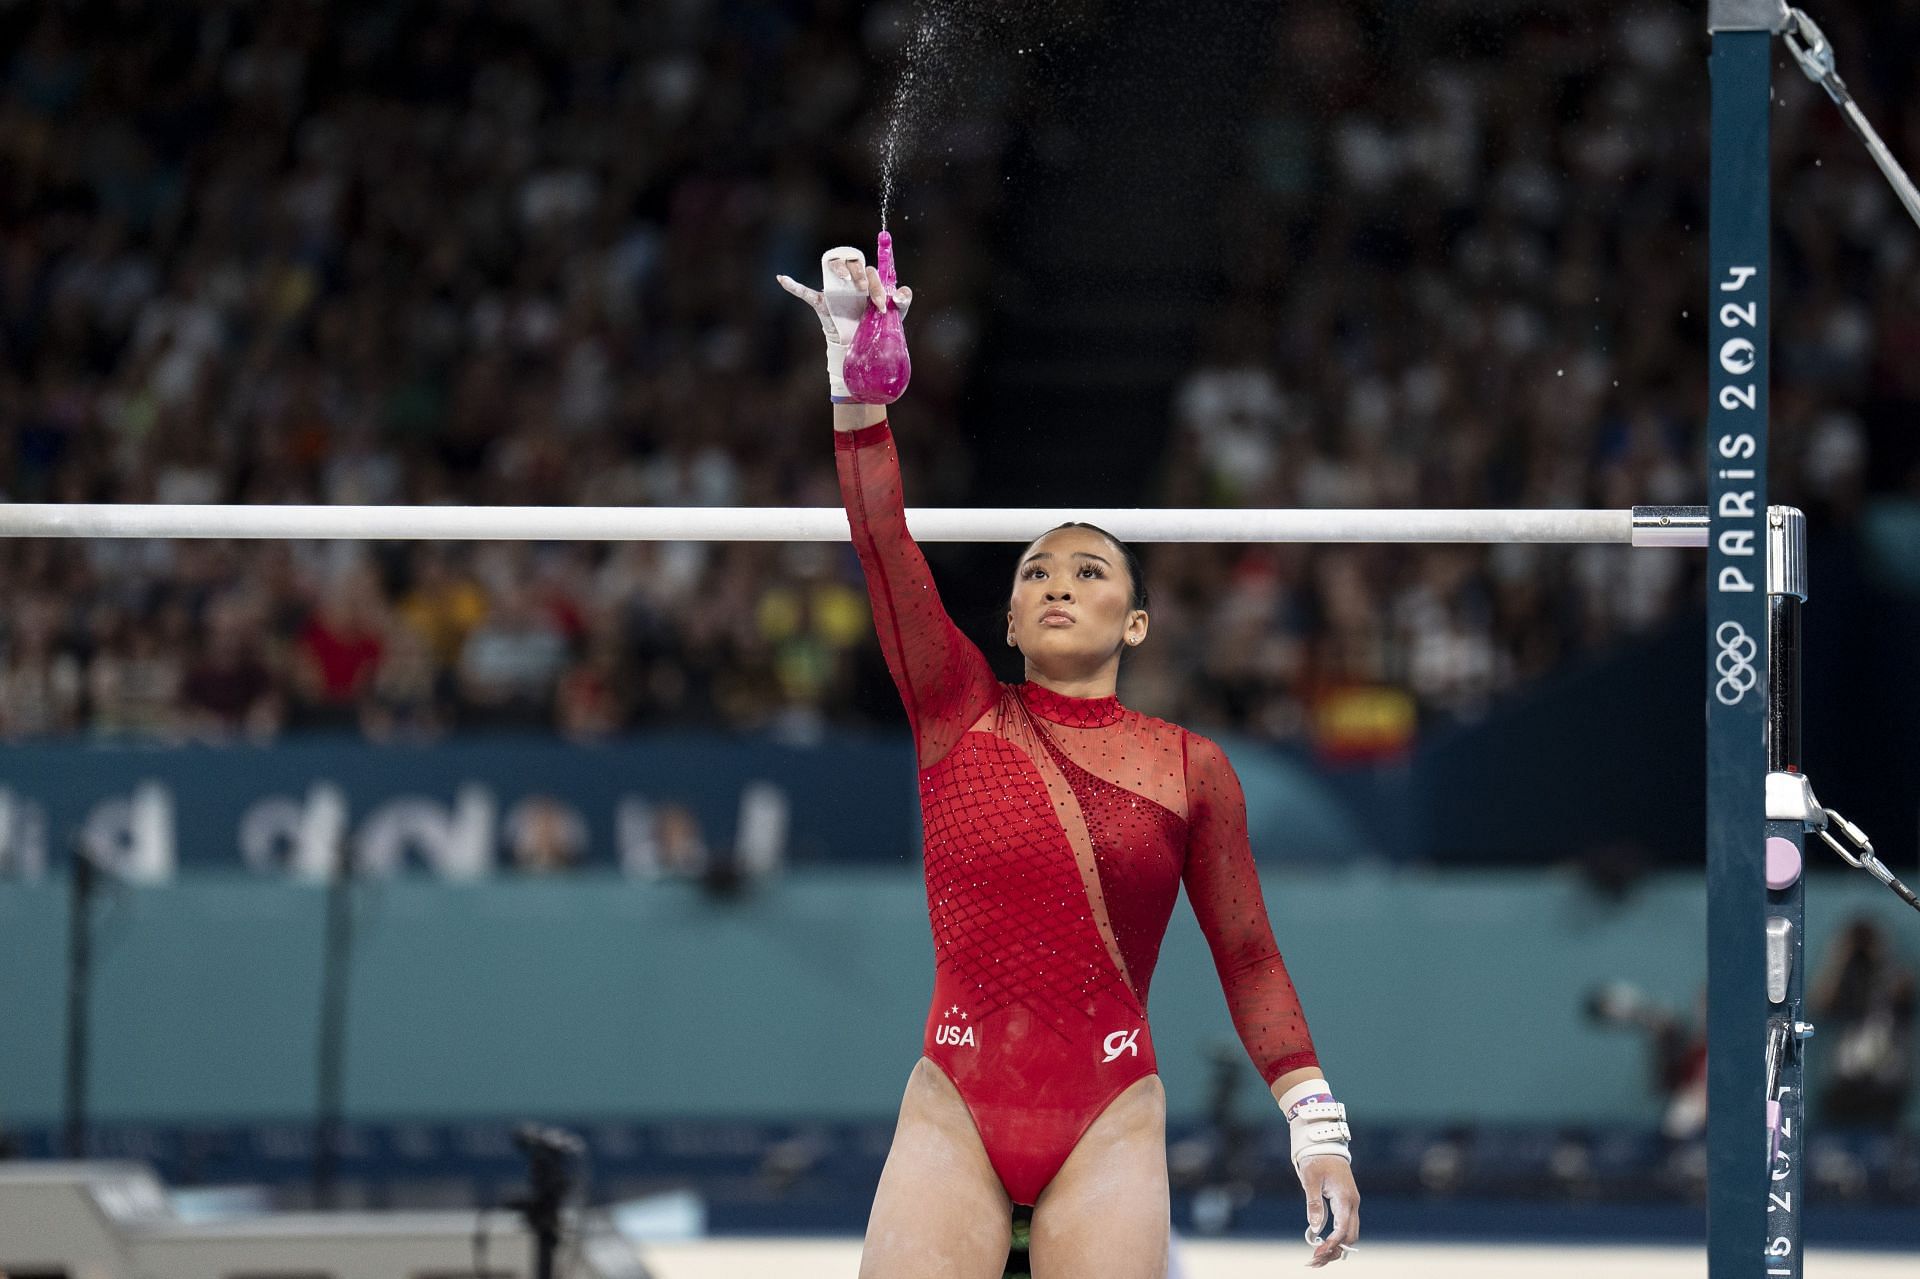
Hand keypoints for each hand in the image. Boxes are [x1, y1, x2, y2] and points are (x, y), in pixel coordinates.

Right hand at [776, 248, 912, 399]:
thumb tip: (901, 294)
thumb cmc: (877, 325)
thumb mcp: (895, 314)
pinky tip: (782, 279)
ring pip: (834, 265)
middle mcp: (851, 280)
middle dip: (862, 276)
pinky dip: (792, 285)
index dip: (876, 282)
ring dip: (841, 269)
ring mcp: (835, 289)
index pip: (871, 270)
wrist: (860, 344)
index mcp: (868, 281)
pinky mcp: (822, 302)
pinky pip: (804, 292)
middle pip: (854, 263)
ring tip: (846, 281)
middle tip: (866, 293)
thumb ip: (902, 301)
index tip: (882, 302)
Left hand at [1299, 1155, 1359, 1265]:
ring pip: (1350, 1233)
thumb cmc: (1316, 1161)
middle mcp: (1352, 1204)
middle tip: (1315, 1260)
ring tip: (1317, 1257)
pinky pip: (1346, 1226)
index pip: (1342, 1228)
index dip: (1331, 1243)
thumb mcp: (1310, 1179)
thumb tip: (1315, 1228)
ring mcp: (1352, 1204)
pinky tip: (1324, 1245)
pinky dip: (1337, 1239)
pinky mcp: (1347, 1204)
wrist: (1326, 1146)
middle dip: (1334, 1250)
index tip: (1317, 1253)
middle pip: (1350, 1236)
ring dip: (1337, 1247)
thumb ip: (1314, 1203)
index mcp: (1345, 1198)